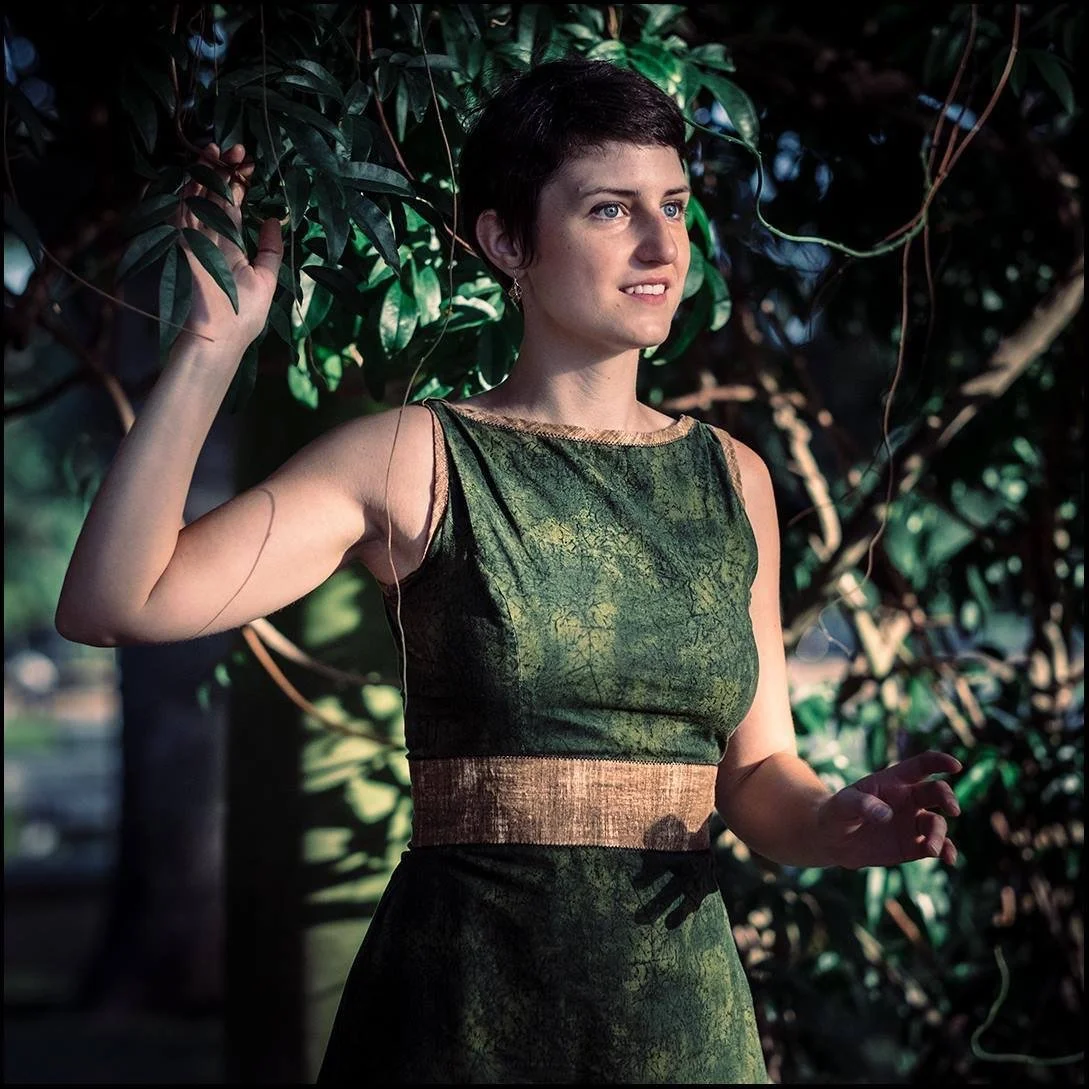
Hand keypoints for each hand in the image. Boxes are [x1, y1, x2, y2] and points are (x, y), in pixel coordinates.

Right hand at [178, 142, 282, 352]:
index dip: (239, 184)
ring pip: (196, 199)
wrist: (217, 340)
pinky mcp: (180, 246)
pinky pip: (179, 213)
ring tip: (214, 149)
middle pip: (214, 197)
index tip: (248, 163)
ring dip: (204, 173)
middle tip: (234, 147)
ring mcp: (193, 241)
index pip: (233, 207)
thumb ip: (271, 251)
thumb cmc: (243, 316)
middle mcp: (211, 239)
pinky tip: (193, 172)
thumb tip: (278, 220)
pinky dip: (184, 191)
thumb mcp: (267, 280)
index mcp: (231, 246)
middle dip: (223, 171)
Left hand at [815, 751, 961, 868]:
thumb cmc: (837, 813)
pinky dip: (946, 851)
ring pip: (938, 823)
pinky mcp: (913, 845)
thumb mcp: (843, 805)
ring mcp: (913, 822)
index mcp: (893, 781)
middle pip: (936, 792)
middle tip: (953, 809)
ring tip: (931, 848)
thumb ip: (862, 805)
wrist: (833, 840)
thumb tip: (886, 814)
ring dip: (940, 834)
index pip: (920, 766)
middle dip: (947, 798)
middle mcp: (909, 799)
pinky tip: (948, 859)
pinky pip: (936, 846)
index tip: (955, 766)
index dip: (939, 762)